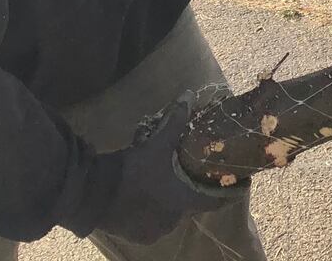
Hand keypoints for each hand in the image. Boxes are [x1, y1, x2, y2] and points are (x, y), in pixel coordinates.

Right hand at [90, 96, 237, 243]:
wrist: (93, 193)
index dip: (230, 192)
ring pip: (171, 214)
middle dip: (190, 190)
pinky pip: (152, 224)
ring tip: (163, 184)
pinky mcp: (137, 236)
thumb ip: (175, 120)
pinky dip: (152, 211)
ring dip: (170, 201)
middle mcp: (175, 220)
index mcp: (185, 201)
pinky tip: (146, 196)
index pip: (218, 201)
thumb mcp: (156, 143)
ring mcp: (155, 231)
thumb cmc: (132, 168)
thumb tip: (188, 95)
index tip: (238, 182)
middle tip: (188, 174)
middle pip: (191, 205)